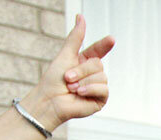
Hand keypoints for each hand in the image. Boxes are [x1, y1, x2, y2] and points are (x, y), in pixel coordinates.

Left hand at [20, 14, 113, 131]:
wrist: (49, 102)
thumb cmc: (53, 81)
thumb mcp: (65, 55)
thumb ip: (75, 38)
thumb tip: (80, 17)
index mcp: (85, 62)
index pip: (98, 50)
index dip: (104, 45)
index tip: (111, 39)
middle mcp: (93, 74)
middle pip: (98, 64)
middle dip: (81, 71)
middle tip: (67, 78)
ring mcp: (98, 87)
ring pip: (101, 76)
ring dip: (83, 82)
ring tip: (72, 88)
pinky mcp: (100, 99)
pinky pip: (103, 89)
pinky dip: (90, 89)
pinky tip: (80, 94)